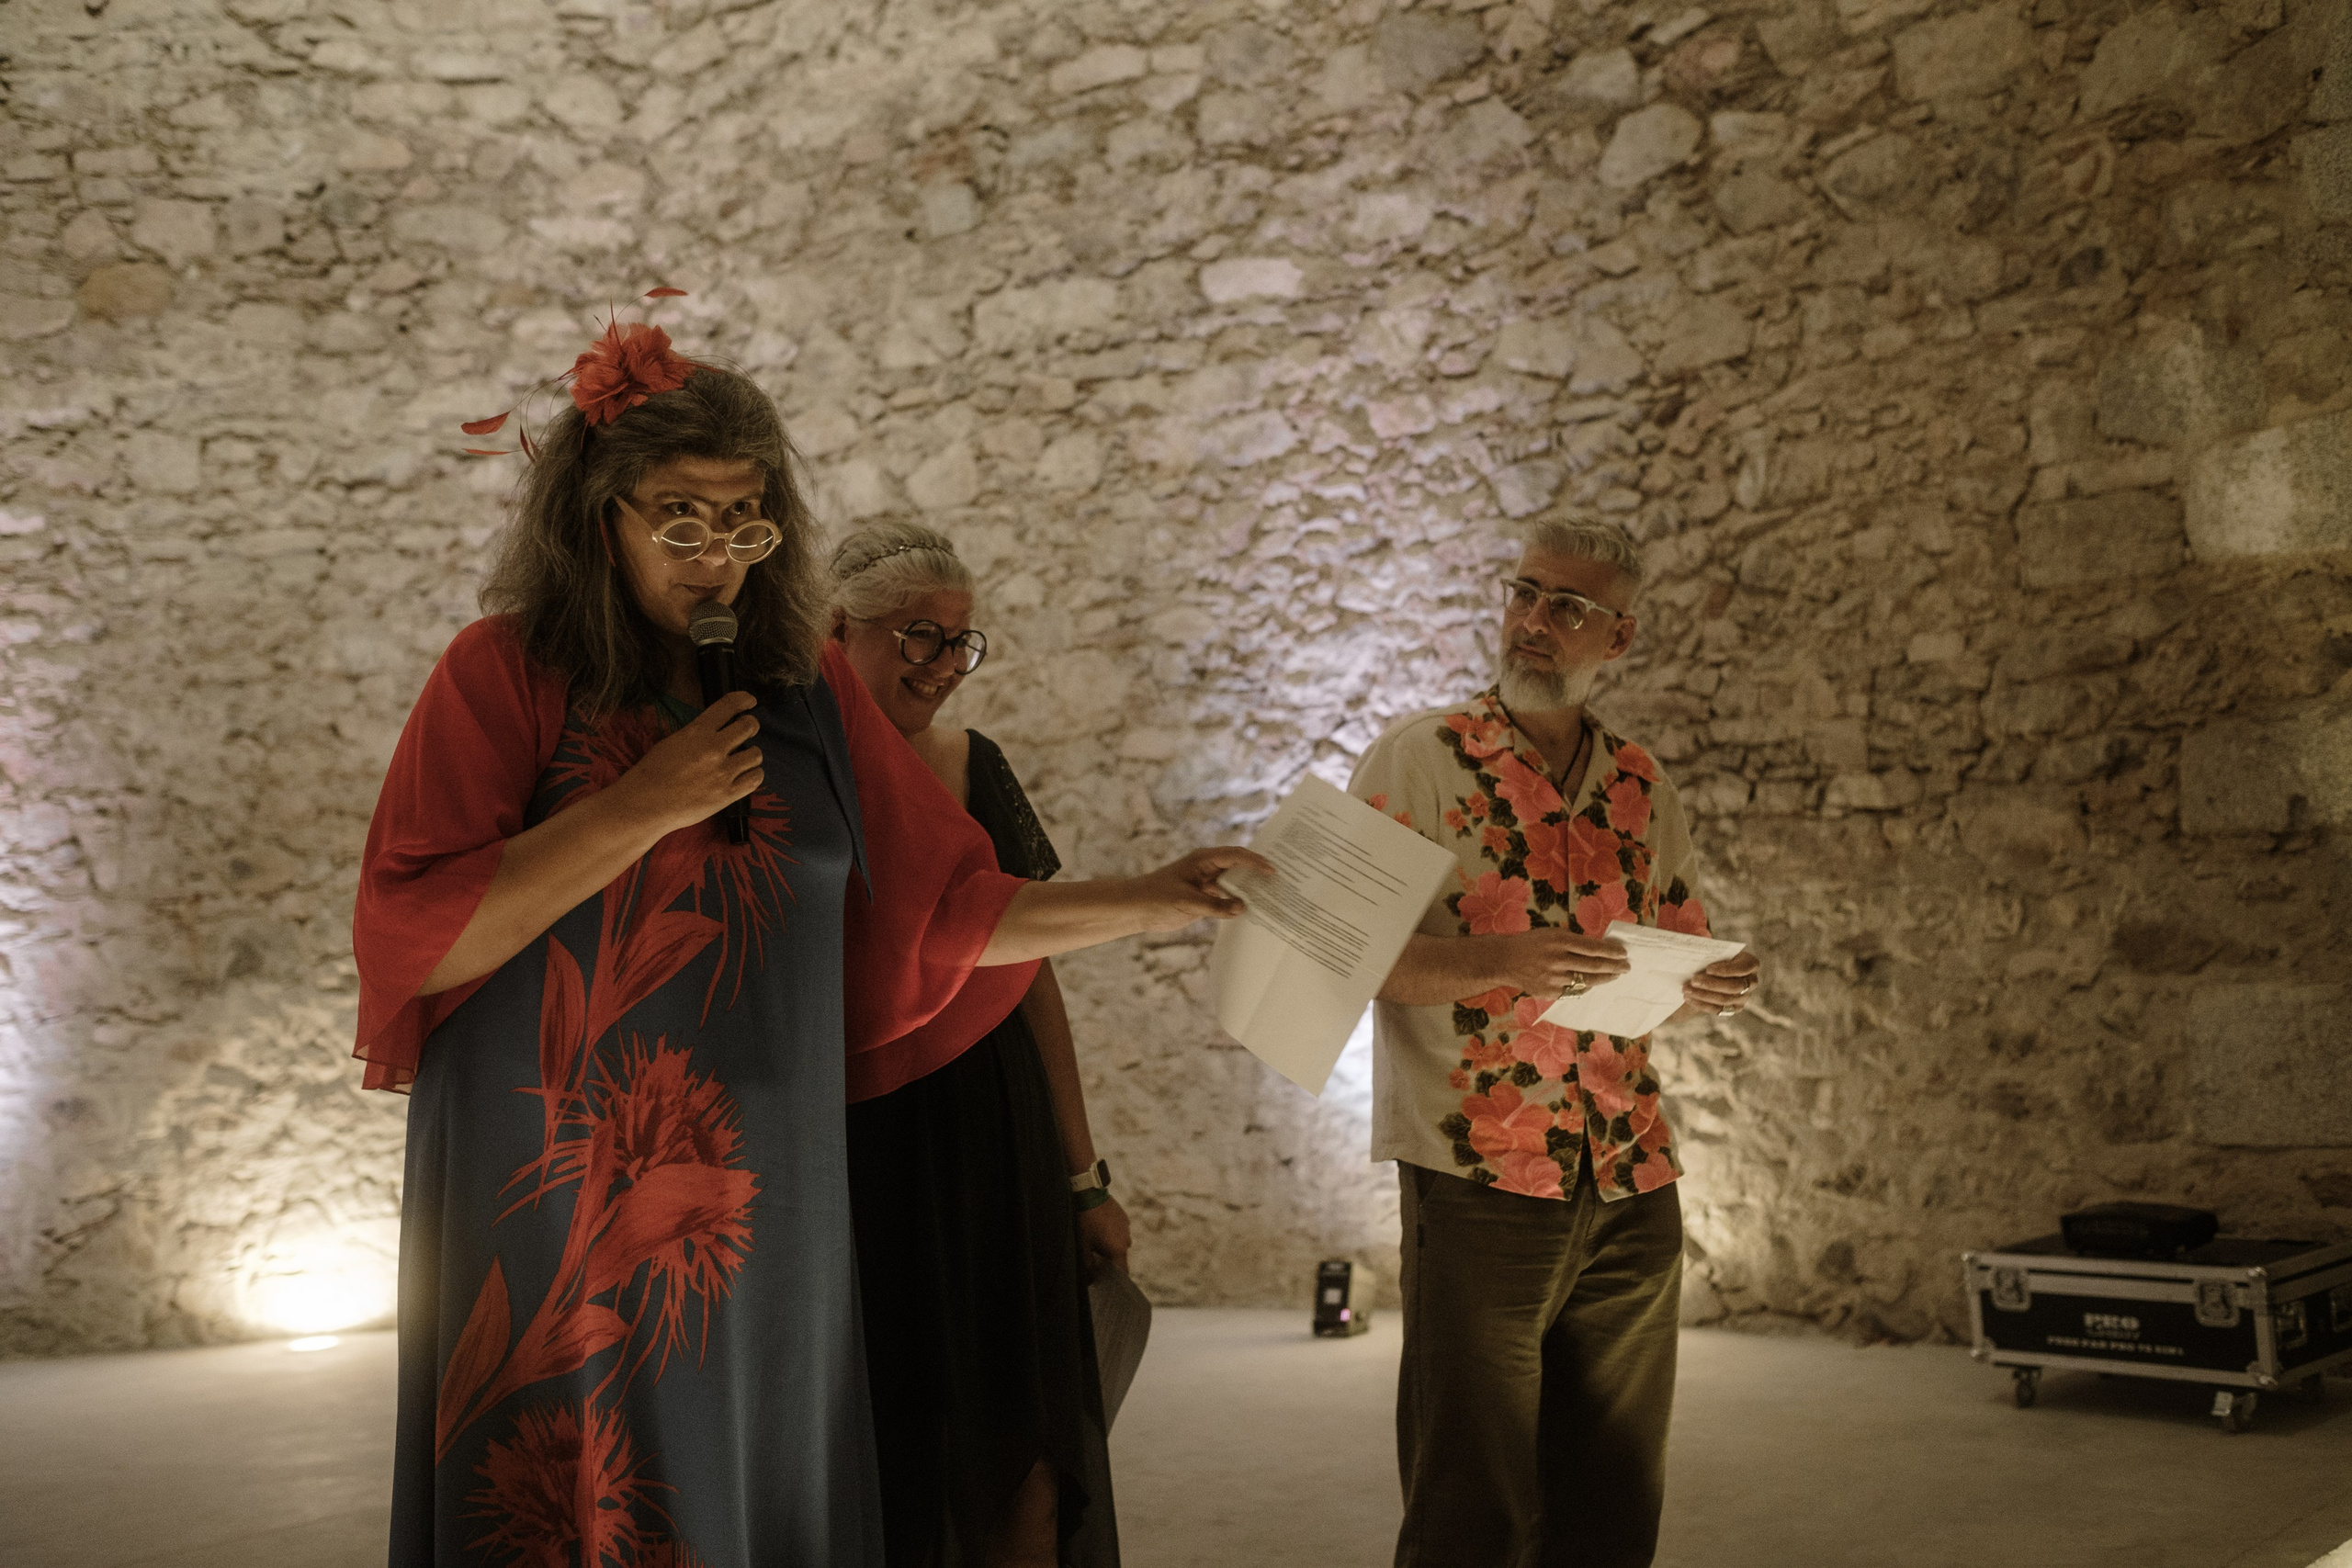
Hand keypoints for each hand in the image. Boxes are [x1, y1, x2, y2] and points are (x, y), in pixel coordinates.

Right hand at [608, 690, 762, 835]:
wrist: (646, 804)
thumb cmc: (652, 773)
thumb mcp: (672, 742)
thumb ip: (697, 734)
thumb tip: (717, 730)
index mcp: (697, 732)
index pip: (729, 705)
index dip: (744, 699)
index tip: (750, 701)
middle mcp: (714, 748)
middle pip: (748, 726)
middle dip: (750, 725)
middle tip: (747, 730)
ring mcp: (723, 772)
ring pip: (756, 754)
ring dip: (751, 754)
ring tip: (742, 759)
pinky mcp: (727, 794)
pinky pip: (755, 779)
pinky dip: (753, 775)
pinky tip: (744, 776)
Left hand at [1077, 1195, 1131, 1281]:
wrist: (1089, 1194)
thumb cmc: (1085, 1222)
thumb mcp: (1083, 1247)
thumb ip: (1088, 1267)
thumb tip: (1091, 1281)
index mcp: (1118, 1250)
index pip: (1123, 1272)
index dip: (1115, 1280)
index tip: (1106, 1280)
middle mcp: (1126, 1240)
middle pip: (1121, 1258)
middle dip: (1110, 1261)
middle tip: (1096, 1259)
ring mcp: (1127, 1228)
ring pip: (1121, 1244)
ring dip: (1111, 1246)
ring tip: (1096, 1241)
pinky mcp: (1124, 1218)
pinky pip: (1120, 1232)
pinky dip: (1113, 1234)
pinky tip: (1100, 1228)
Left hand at [1128, 846, 1276, 931]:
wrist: (1134, 909)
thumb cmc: (1156, 897)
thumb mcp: (1187, 902)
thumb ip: (1215, 905)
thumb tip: (1243, 907)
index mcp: (1203, 860)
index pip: (1235, 856)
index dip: (1255, 862)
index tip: (1273, 871)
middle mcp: (1207, 868)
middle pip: (1239, 867)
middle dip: (1258, 873)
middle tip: (1282, 881)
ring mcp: (1207, 883)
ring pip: (1234, 885)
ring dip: (1250, 891)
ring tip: (1273, 898)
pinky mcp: (1204, 898)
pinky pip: (1226, 899)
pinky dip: (1238, 905)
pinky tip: (1252, 913)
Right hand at [1488, 927, 1630, 996]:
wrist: (1505, 960)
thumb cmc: (1532, 943)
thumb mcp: (1552, 934)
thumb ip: (1573, 941)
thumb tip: (1601, 948)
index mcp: (1559, 940)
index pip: (1593, 948)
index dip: (1611, 951)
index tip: (1624, 953)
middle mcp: (1557, 959)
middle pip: (1594, 965)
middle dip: (1614, 967)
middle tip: (1626, 967)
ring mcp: (1553, 978)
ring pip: (1586, 980)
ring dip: (1604, 978)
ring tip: (1615, 975)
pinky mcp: (1549, 991)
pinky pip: (1573, 991)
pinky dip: (1585, 987)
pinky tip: (1593, 983)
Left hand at [1683, 949, 1760, 1017]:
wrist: (1712, 973)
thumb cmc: (1714, 957)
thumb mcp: (1714, 951)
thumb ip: (1710, 950)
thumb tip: (1699, 948)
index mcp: (1751, 964)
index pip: (1743, 968)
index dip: (1726, 970)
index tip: (1708, 969)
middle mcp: (1751, 982)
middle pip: (1734, 986)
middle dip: (1712, 984)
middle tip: (1693, 980)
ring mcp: (1744, 997)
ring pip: (1725, 999)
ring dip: (1704, 995)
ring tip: (1686, 989)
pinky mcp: (1733, 1009)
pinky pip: (1719, 1010)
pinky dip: (1702, 1004)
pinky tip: (1689, 998)